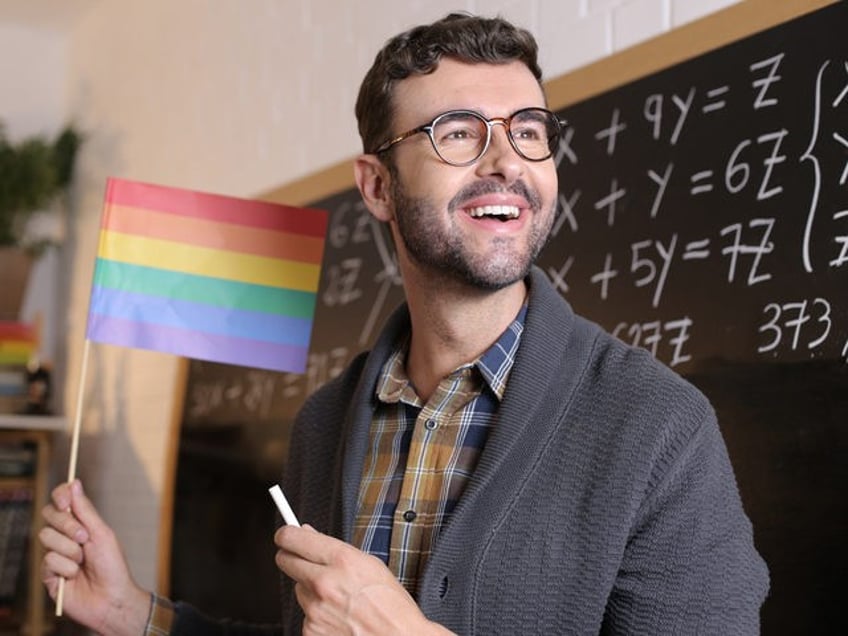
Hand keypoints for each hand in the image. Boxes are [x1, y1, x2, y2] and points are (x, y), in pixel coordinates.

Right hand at [39, 480, 151, 635]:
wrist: (111, 598)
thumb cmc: (112, 565)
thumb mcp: (101, 533)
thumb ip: (85, 510)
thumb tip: (74, 483)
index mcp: (80, 524)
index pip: (61, 501)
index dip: (60, 495)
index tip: (66, 498)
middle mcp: (64, 536)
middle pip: (49, 515)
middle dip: (67, 525)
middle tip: (85, 538)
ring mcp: (54, 553)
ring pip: (46, 537)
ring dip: (70, 550)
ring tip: (83, 562)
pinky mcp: (47, 573)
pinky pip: (48, 560)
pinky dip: (66, 567)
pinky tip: (75, 576)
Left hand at [274, 525, 453, 635]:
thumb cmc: (392, 607)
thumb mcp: (371, 565)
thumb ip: (336, 550)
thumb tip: (310, 535)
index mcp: (342, 560)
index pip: (294, 538)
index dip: (287, 534)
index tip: (286, 534)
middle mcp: (324, 582)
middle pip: (285, 560)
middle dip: (292, 558)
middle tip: (304, 560)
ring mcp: (315, 609)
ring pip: (298, 589)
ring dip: (311, 589)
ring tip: (338, 598)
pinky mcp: (310, 630)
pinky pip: (305, 613)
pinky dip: (317, 613)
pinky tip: (338, 615)